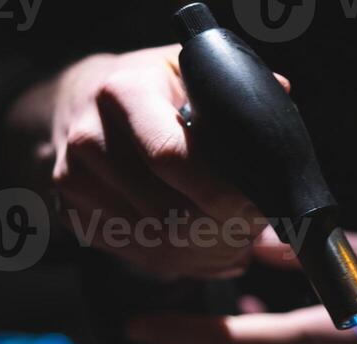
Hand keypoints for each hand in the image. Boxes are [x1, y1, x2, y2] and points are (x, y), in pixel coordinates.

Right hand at [9, 46, 288, 280]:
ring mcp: (74, 180)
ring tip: (234, 235)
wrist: (78, 101)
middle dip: (224, 230)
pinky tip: (205, 245)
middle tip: (255, 227)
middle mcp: (90, 138)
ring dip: (210, 251)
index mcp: (124, 94)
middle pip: (169, 214)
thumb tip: (284, 93)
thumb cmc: (151, 88)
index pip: (173, 157)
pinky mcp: (72, 215)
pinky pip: (142, 258)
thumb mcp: (189, 68)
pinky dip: (186, 262)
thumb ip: (233, 88)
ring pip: (159, 244)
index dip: (224, 193)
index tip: (260, 205)